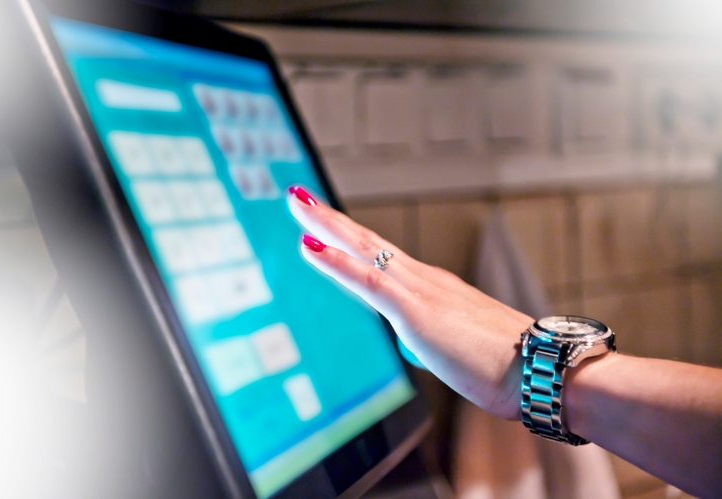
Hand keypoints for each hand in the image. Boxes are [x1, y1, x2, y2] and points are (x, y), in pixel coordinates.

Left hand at [287, 186, 532, 419]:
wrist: (544, 371)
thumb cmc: (510, 366)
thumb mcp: (459, 350)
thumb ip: (434, 341)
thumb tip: (418, 346)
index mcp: (434, 289)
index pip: (382, 259)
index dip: (350, 240)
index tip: (324, 225)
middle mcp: (425, 281)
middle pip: (368, 243)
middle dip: (330, 220)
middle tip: (299, 197)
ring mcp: (421, 292)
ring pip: (364, 251)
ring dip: (327, 227)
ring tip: (298, 204)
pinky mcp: (418, 313)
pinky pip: (369, 282)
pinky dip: (337, 263)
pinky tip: (310, 247)